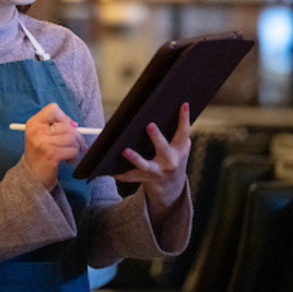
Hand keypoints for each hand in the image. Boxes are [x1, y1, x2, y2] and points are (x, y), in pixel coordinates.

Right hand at [23, 103, 87, 190]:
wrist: (32, 177)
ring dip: (74, 147)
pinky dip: (73, 156)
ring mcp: (43, 143)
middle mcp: (36, 131)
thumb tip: (75, 124)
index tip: (66, 127)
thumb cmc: (40, 155)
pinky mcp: (51, 155)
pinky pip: (73, 150)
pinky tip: (66, 160)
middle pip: (66, 125)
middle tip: (73, 145)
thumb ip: (57, 127)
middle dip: (74, 136)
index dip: (63, 117)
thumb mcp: (42, 136)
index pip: (53, 109)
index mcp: (33, 124)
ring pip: (72, 137)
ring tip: (66, 154)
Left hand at [115, 102, 191, 222]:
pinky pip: (129, 176)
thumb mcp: (181, 146)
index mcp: (179, 150)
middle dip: (156, 137)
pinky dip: (118, 173)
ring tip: (125, 150)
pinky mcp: (143, 178)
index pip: (183, 132)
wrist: (171, 186)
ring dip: (135, 158)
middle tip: (149, 125)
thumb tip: (177, 105)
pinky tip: (108, 167)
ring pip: (144, 165)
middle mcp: (169, 161)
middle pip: (163, 148)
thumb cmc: (174, 158)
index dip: (184, 118)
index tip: (183, 104)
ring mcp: (156, 171)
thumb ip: (179, 130)